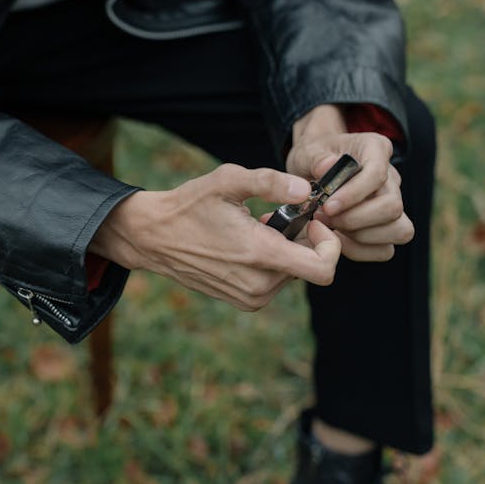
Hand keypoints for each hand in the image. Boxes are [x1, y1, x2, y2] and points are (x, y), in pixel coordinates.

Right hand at [89, 164, 341, 310]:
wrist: (153, 238)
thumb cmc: (190, 205)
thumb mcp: (228, 181)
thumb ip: (270, 182)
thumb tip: (305, 190)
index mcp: (260, 255)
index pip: (324, 269)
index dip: (330, 244)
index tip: (313, 221)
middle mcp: (259, 285)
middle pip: (310, 266)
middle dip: (303, 239)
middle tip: (276, 216)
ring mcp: (251, 297)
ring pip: (293, 273)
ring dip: (286, 249)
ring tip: (257, 227)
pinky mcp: (244, 302)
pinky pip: (275, 282)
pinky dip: (272, 262)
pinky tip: (247, 243)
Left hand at [286, 105, 413, 260]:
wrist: (313, 169)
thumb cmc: (313, 158)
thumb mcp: (307, 152)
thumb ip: (316, 159)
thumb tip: (328, 167)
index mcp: (375, 149)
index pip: (378, 174)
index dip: (354, 194)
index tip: (328, 206)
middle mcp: (391, 177)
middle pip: (393, 207)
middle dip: (355, 220)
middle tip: (324, 218)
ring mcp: (392, 203)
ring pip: (400, 229)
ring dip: (362, 236)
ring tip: (332, 228)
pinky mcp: (387, 227)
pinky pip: (386, 249)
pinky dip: (361, 250)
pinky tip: (338, 240)